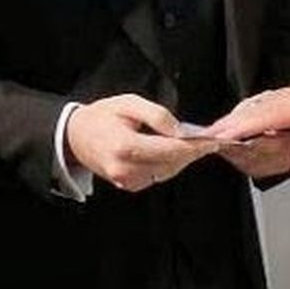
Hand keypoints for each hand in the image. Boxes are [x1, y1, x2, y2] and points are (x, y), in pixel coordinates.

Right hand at [65, 94, 219, 191]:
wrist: (76, 136)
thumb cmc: (101, 117)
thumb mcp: (128, 103)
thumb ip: (156, 115)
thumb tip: (179, 131)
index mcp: (125, 147)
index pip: (170, 151)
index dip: (195, 147)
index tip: (213, 141)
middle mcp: (126, 169)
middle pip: (172, 164)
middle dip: (192, 152)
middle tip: (208, 140)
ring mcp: (126, 181)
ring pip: (167, 172)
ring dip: (181, 158)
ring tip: (191, 143)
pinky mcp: (128, 185)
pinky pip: (157, 175)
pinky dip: (168, 164)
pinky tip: (170, 151)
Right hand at [206, 87, 289, 173]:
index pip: (263, 116)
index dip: (240, 126)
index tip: (223, 135)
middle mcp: (287, 98)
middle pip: (250, 110)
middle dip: (227, 123)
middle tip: (206, 137)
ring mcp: (283, 96)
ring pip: (250, 105)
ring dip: (231, 118)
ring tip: (214, 133)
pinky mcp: (281, 98)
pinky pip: (256, 104)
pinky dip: (241, 113)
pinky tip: (233, 122)